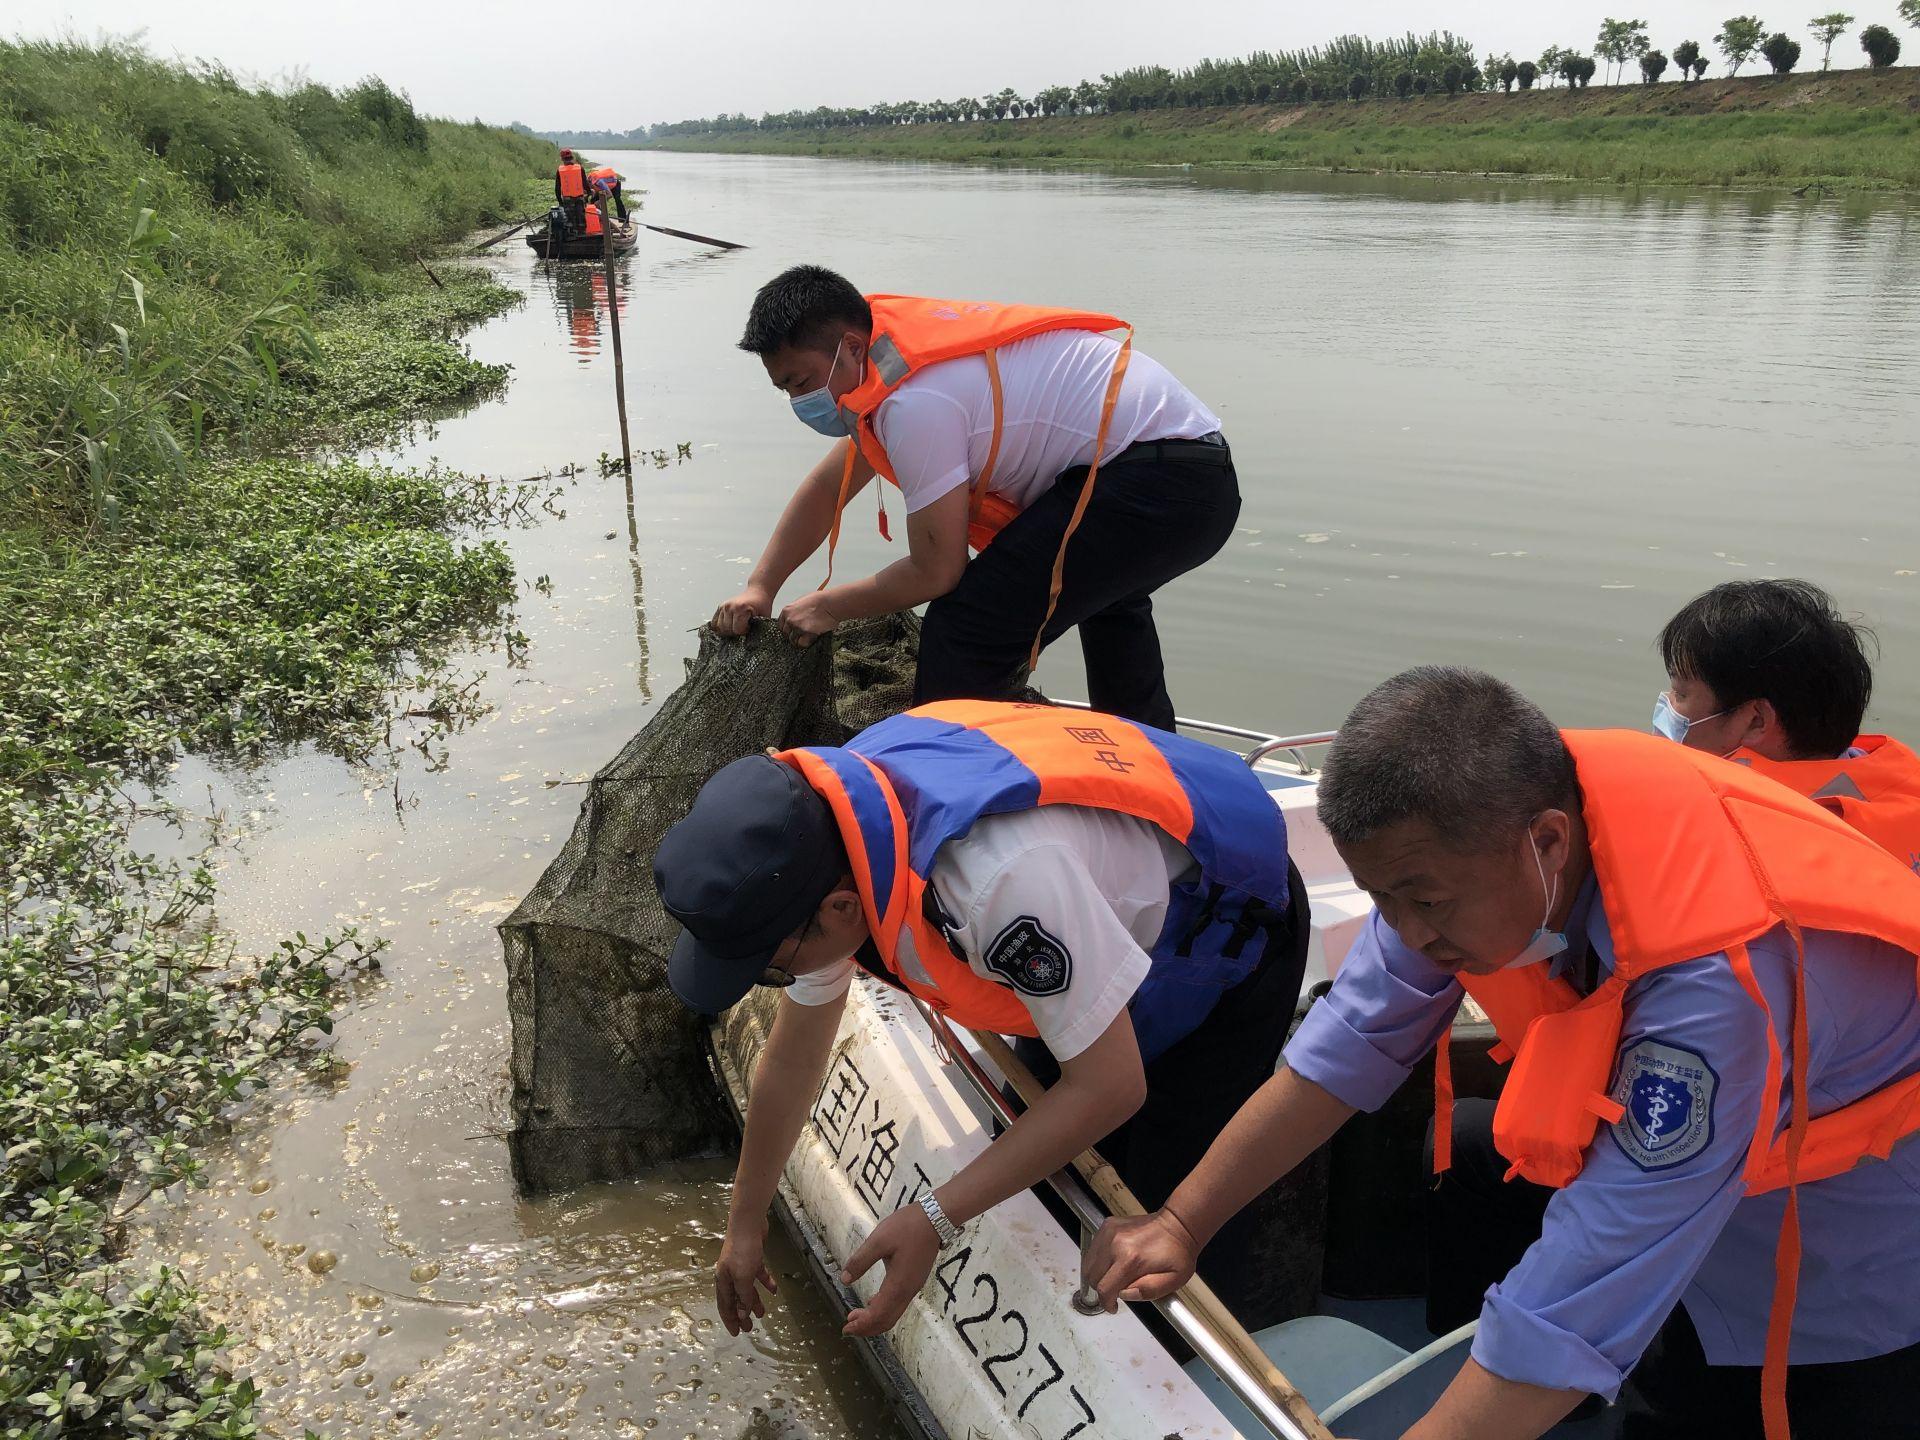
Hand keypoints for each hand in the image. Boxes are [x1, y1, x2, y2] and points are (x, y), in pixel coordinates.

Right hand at [712, 585, 771, 636]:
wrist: (757, 592)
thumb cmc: (761, 604)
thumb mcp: (764, 617)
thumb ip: (758, 629)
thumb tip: (752, 641)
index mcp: (741, 609)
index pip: (737, 630)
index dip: (744, 632)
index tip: (749, 629)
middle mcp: (730, 607)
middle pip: (727, 630)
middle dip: (735, 633)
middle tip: (743, 628)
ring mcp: (724, 606)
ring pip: (720, 627)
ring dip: (728, 630)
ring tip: (737, 626)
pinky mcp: (720, 607)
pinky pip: (715, 622)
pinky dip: (720, 627)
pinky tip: (728, 626)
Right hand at [715, 1222, 777, 1335]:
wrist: (748, 1224)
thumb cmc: (742, 1250)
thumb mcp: (743, 1277)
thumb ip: (743, 1296)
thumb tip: (742, 1315)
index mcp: (723, 1281)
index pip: (725, 1306)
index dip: (730, 1320)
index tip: (737, 1333)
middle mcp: (730, 1275)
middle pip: (736, 1299)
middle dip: (742, 1314)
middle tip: (750, 1327)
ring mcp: (741, 1266)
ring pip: (747, 1289)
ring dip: (754, 1301)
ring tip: (762, 1313)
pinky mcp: (752, 1258)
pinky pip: (758, 1275)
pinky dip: (765, 1283)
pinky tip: (773, 1290)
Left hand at [777, 591, 838, 647]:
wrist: (829, 603)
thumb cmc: (818, 601)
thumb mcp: (800, 603)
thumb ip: (794, 613)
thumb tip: (793, 620)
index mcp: (786, 611)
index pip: (781, 626)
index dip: (788, 630)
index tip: (793, 631)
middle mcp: (790, 620)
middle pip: (786, 635)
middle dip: (793, 636)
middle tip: (802, 635)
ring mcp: (797, 627)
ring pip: (793, 641)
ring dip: (800, 640)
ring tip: (808, 637)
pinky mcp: (807, 633)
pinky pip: (802, 644)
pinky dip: (807, 643)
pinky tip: (812, 638)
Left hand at [839, 1202, 939, 1335]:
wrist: (935, 1218)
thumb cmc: (906, 1227)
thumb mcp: (878, 1240)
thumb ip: (861, 1261)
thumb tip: (845, 1280)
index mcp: (898, 1285)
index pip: (878, 1315)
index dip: (862, 1325)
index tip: (845, 1328)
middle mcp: (907, 1291)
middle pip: (887, 1320)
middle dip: (867, 1327)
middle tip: (848, 1326)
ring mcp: (913, 1287)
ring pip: (893, 1313)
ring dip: (874, 1319)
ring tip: (856, 1315)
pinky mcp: (914, 1280)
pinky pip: (897, 1303)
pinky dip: (883, 1308)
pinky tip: (873, 1301)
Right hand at [1080, 1208, 1199, 1313]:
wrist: (1177, 1225)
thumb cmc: (1178, 1252)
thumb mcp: (1174, 1280)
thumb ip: (1149, 1291)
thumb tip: (1124, 1294)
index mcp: (1131, 1259)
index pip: (1104, 1288)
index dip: (1106, 1302)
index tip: (1112, 1306)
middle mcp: (1116, 1243)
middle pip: (1092, 1276)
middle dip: (1102, 1289)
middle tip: (1116, 1290)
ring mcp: (1110, 1232)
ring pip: (1089, 1263)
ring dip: (1098, 1274)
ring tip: (1115, 1277)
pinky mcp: (1108, 1225)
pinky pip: (1093, 1249)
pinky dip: (1098, 1260)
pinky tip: (1113, 1262)